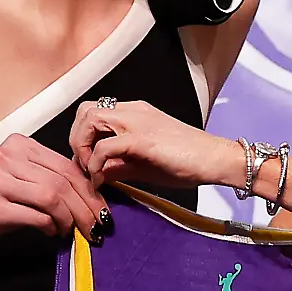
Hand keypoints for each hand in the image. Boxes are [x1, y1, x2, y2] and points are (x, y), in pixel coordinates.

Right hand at [0, 133, 108, 266]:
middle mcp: (4, 157)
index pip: (64, 164)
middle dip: (85, 205)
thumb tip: (92, 191)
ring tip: (72, 230)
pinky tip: (52, 232)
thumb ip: (48, 177)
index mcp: (17, 144)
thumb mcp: (19, 179)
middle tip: (97, 225)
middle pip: (60, 180)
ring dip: (69, 218)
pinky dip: (51, 226)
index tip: (101, 207)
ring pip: (52, 197)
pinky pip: (36, 216)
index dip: (88, 188)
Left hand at [69, 100, 239, 188]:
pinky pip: (104, 147)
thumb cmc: (188, 160)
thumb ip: (119, 165)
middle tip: (83, 165)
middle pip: (85, 110)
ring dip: (82, 147)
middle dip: (76, 139)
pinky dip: (95, 164)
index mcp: (135, 113)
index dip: (83, 136)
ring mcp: (137, 122)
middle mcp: (133, 111)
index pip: (94, 112)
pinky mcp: (142, 139)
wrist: (215, 159)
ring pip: (90, 119)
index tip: (86, 162)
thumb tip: (97, 175)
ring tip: (91, 170)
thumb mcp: (145, 163)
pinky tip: (101, 180)